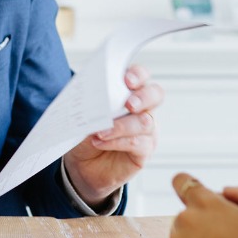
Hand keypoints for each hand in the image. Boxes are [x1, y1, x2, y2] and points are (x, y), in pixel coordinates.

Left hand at [62, 64, 163, 206]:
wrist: (82, 163)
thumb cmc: (86, 133)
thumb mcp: (85, 114)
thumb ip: (94, 102)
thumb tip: (97, 98)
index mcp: (129, 91)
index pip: (141, 75)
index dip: (138, 74)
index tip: (127, 80)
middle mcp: (143, 108)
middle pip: (155, 94)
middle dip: (142, 97)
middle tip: (129, 104)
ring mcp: (147, 129)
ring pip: (145, 122)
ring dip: (121, 126)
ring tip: (100, 132)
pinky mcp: (144, 150)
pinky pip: (137, 143)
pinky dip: (117, 142)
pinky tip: (101, 142)